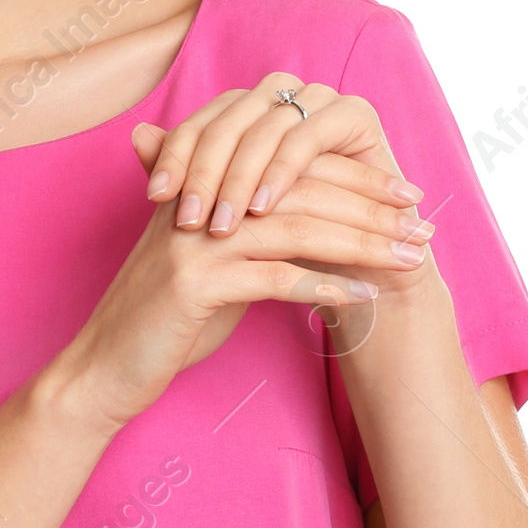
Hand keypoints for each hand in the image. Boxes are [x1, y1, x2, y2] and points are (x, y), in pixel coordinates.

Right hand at [49, 75, 438, 436]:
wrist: (105, 368)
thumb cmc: (167, 319)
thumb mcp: (216, 261)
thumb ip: (260, 229)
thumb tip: (328, 214)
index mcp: (205, 179)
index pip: (293, 159)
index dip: (353, 175)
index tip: (405, 195)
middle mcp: (198, 195)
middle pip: (303, 186)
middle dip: (371, 206)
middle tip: (423, 224)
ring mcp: (194, 237)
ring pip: (298, 226)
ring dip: (363, 243)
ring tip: (410, 259)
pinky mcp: (194, 282)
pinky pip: (275, 276)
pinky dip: (326, 285)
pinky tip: (364, 295)